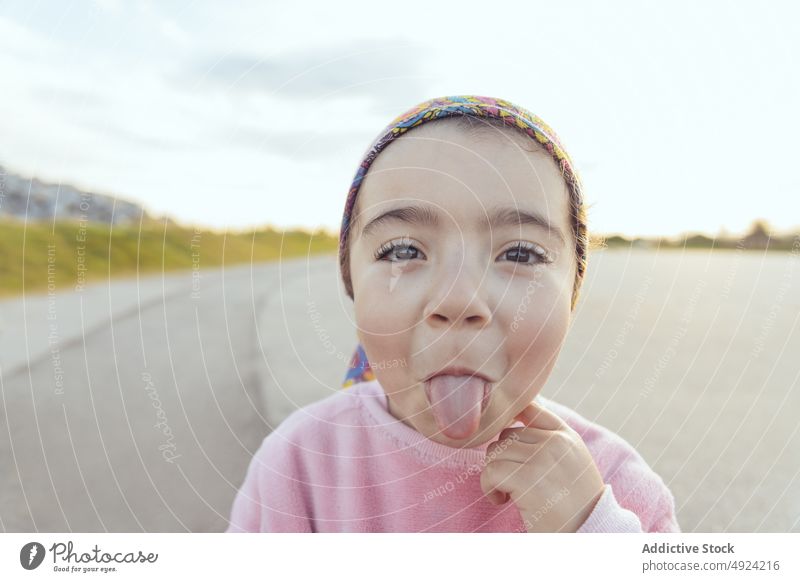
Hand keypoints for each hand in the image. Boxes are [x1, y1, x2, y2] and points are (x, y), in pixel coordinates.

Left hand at [479, 400, 605, 531]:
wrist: (588, 535)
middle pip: (506, 436)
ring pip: (495, 453)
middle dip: (503, 460)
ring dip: (495, 475)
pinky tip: (503, 501)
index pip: (530, 408)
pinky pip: (490, 472)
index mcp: (567, 436)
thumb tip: (515, 415)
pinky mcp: (528, 478)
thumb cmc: (574, 505)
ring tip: (509, 493)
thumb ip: (550, 441)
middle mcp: (556, 442)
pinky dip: (489, 488)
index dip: (510, 421)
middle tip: (512, 484)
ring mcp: (543, 458)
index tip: (509, 448)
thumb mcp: (570, 463)